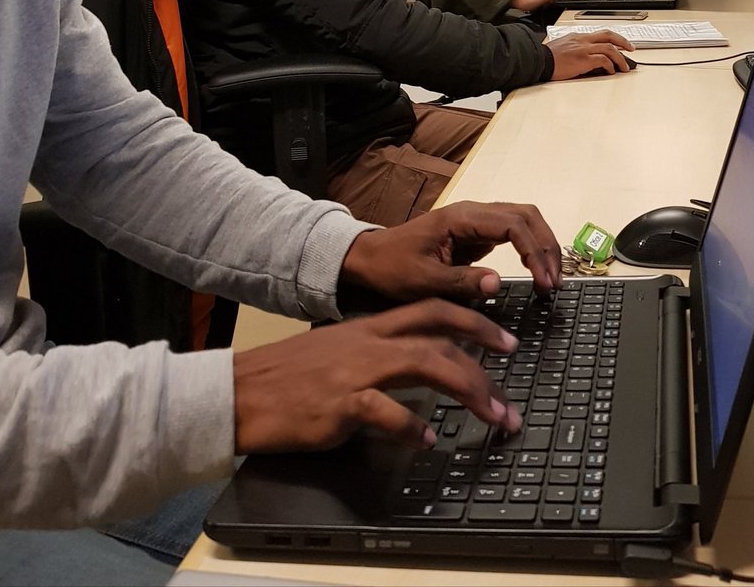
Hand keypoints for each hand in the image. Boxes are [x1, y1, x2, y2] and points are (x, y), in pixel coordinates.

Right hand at [232, 299, 521, 453]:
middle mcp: (370, 342)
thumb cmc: (289, 376)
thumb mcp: (340, 350)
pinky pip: (386, 412)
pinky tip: (427, 442)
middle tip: (512, 385)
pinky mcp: (340, 403)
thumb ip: (378, 353)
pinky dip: (411, 427)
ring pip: (425, 364)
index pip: (433, 310)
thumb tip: (417, 366)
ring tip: (494, 415)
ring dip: (467, 389)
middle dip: (484, 358)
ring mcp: (356, 370)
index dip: (474, 321)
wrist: (241, 391)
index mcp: (371, 327)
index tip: (505, 338)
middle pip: (440, 336)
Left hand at [340, 200, 562, 298]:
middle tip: (555, 283)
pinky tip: (536, 273)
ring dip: (542, 245)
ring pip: (523, 220)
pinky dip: (530, 249)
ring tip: (551, 279)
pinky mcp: (477, 234)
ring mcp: (476, 221)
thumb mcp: (423, 281)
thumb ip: (462, 282)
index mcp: (461, 218)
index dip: (533, 251)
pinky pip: (513, 233)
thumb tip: (498, 283)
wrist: (370, 259)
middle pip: (525, 215)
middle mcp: (473, 212)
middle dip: (546, 246)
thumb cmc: (392, 268)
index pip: (512, 224)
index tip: (544, 282)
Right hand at [547, 29, 635, 79]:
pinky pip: (603, 60)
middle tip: (631, 49)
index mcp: (578, 36)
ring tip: (624, 67)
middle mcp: (583, 40)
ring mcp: (584, 49)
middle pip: (609, 35)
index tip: (620, 44)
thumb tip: (587, 58)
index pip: (600, 34)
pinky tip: (611, 71)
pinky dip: (610, 65)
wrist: (539, 61)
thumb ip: (576, 49)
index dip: (613, 38)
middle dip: (623, 42)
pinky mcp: (583, 59)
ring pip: (609, 48)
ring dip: (620, 58)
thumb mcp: (562, 47)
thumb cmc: (547, 58)